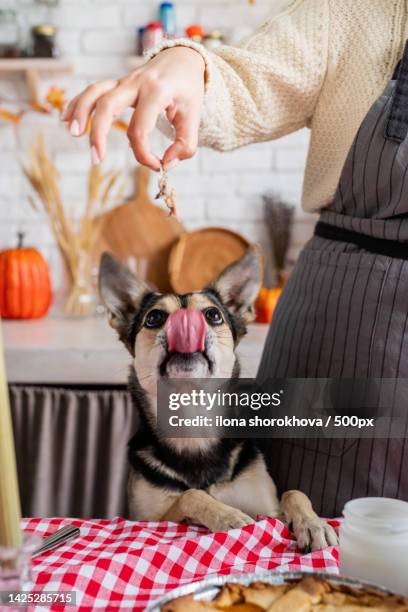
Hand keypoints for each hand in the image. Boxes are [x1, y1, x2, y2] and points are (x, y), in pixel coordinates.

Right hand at [61, 47, 205, 169]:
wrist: (182, 59)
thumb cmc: (188, 90)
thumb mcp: (194, 117)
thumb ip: (185, 145)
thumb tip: (167, 164)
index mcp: (157, 92)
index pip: (140, 129)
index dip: (144, 154)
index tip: (157, 166)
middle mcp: (136, 83)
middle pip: (107, 105)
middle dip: (98, 133)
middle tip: (97, 159)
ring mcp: (124, 82)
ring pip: (95, 92)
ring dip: (80, 112)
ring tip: (73, 134)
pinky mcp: (117, 84)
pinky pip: (93, 91)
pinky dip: (77, 103)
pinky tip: (65, 119)